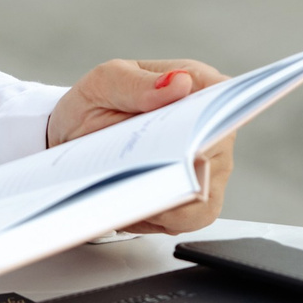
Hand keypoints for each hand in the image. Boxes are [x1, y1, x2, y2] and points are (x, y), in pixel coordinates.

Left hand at [46, 58, 232, 234]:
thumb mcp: (105, 83)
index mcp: (197, 84)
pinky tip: (133, 203)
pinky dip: (159, 217)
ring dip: (166, 201)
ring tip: (130, 189)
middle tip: (141, 171)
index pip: (225, 100)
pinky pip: (189, 219)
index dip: (212, 121)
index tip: (187, 141)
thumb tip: (179, 83)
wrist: (76, 137)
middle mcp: (209, 127)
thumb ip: (138, 83)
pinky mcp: (194, 199)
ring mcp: (206, 166)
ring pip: (205, 197)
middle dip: (179, 170)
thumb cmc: (97, 103)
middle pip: (214, 157)